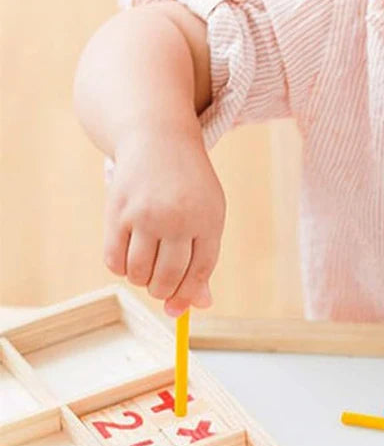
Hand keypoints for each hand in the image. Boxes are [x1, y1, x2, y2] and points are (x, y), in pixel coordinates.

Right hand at [104, 125, 224, 316]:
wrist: (158, 139)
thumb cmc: (188, 186)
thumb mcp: (208, 216)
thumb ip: (203, 260)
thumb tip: (198, 306)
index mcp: (208, 220)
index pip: (200, 271)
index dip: (188, 293)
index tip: (179, 305)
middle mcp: (177, 218)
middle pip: (169, 276)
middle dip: (163, 290)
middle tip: (160, 286)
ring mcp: (145, 214)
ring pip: (139, 272)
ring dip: (141, 281)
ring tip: (145, 270)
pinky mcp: (117, 211)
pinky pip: (114, 259)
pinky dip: (120, 268)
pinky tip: (128, 259)